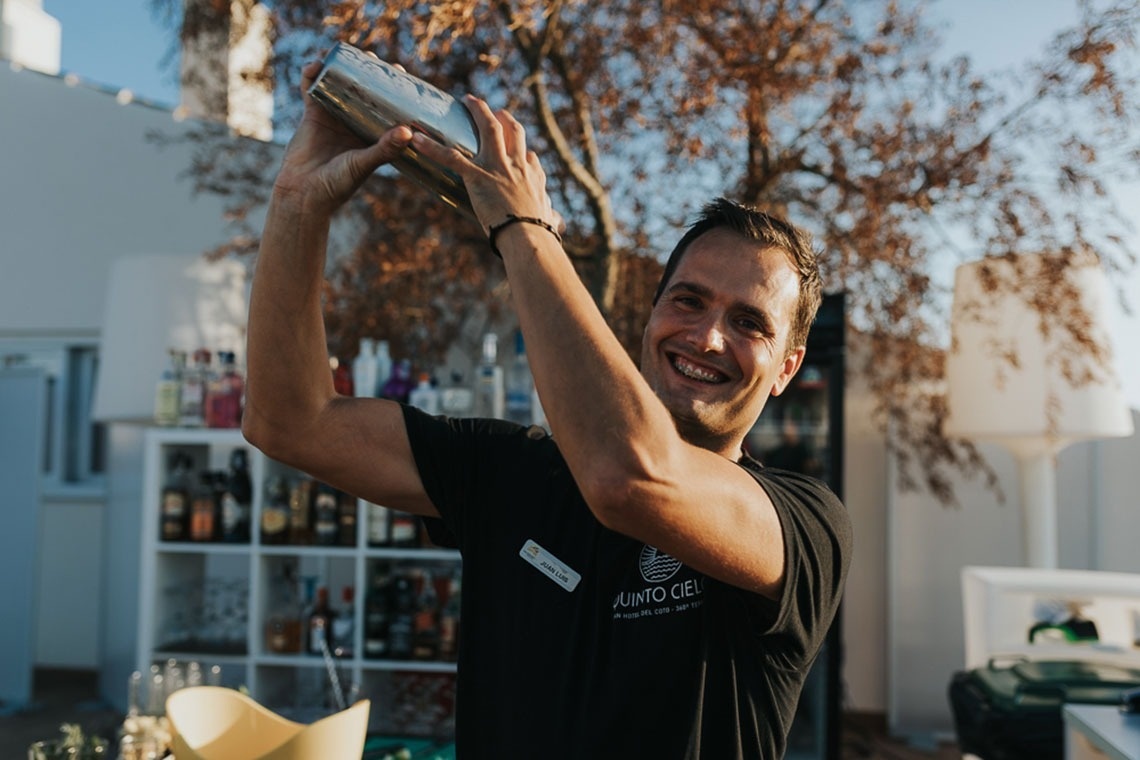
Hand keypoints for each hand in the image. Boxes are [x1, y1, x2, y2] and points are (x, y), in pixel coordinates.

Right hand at [273, 59, 413, 217]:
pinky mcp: (312, 114)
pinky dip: (312, 74)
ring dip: (338, 66)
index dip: (393, 88)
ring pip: (337, 83)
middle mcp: (355, 122)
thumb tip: (407, 131)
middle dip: (366, 70)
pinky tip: (315, 64)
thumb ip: (384, 149)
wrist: (304, 194)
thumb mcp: (364, 164)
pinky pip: (311, 88)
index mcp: (373, 133)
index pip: (387, 105)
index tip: (400, 72)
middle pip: (363, 88)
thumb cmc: (338, 185)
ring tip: (342, 52)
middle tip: (371, 56)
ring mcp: (333, 116)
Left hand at [411, 95, 563, 238]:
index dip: (519, 146)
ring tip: (467, 99)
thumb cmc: (537, 232)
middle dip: (500, 115)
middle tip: (488, 106)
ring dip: (478, 111)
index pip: (527, 155)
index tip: (512, 141)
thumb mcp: (547, 216)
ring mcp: (497, 167)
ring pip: (488, 129)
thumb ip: (547, 210)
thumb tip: (554, 217)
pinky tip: (417, 138)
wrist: (529, 235)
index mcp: (532, 176)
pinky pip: (451, 157)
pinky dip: (432, 147)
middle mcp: (517, 165)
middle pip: (511, 130)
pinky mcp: (478, 176)